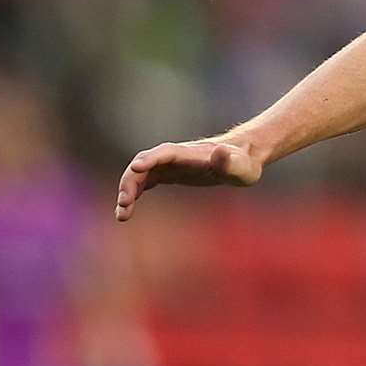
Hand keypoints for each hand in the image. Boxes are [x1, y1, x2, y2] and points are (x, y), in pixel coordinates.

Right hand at [115, 138, 262, 221]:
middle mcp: (175, 156)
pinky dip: (133, 194)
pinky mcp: (169, 174)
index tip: (135, 168)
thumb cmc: (243, 163)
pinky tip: (125, 211)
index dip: (150, 159)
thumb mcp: (241, 166)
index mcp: (190, 153)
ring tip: (121, 215)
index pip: (165, 153)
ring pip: (140, 174)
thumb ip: (230, 161)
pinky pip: (145, 182)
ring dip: (127, 191)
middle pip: (145, 164)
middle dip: (131, 181)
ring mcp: (170, 165)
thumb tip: (222, 150)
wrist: (241, 158)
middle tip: (124, 204)